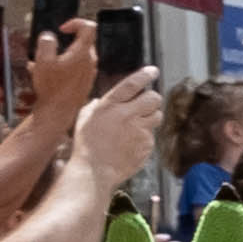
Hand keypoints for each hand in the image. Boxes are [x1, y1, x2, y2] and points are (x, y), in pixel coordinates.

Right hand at [21, 22, 96, 122]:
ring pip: (73, 57)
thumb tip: (49, 37)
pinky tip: (44, 76)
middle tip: (45, 52)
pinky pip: (73, 69)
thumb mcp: (43, 60)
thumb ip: (46, 42)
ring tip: (39, 65)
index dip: (75, 22)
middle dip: (60, 44)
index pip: (88, 27)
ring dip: (57, 57)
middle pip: (79, 43)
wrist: (57, 114)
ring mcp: (89, 73)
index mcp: (83, 53)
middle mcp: (90, 62)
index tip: (62, 29)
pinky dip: (60, 68)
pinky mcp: (84, 83)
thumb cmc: (51, 89)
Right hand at [70, 65, 162, 195]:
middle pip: (153, 98)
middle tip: (147, 104)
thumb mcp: (85, 119)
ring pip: (157, 116)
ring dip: (151, 117)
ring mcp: (139, 130)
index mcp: (110, 105)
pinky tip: (131, 144)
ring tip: (138, 125)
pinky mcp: (146, 145)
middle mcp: (127, 115)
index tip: (153, 71)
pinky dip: (144, 138)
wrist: (94, 170)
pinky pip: (152, 136)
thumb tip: (100, 100)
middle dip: (153, 99)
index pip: (132, 84)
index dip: (145, 75)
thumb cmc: (87, 145)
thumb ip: (95, 106)